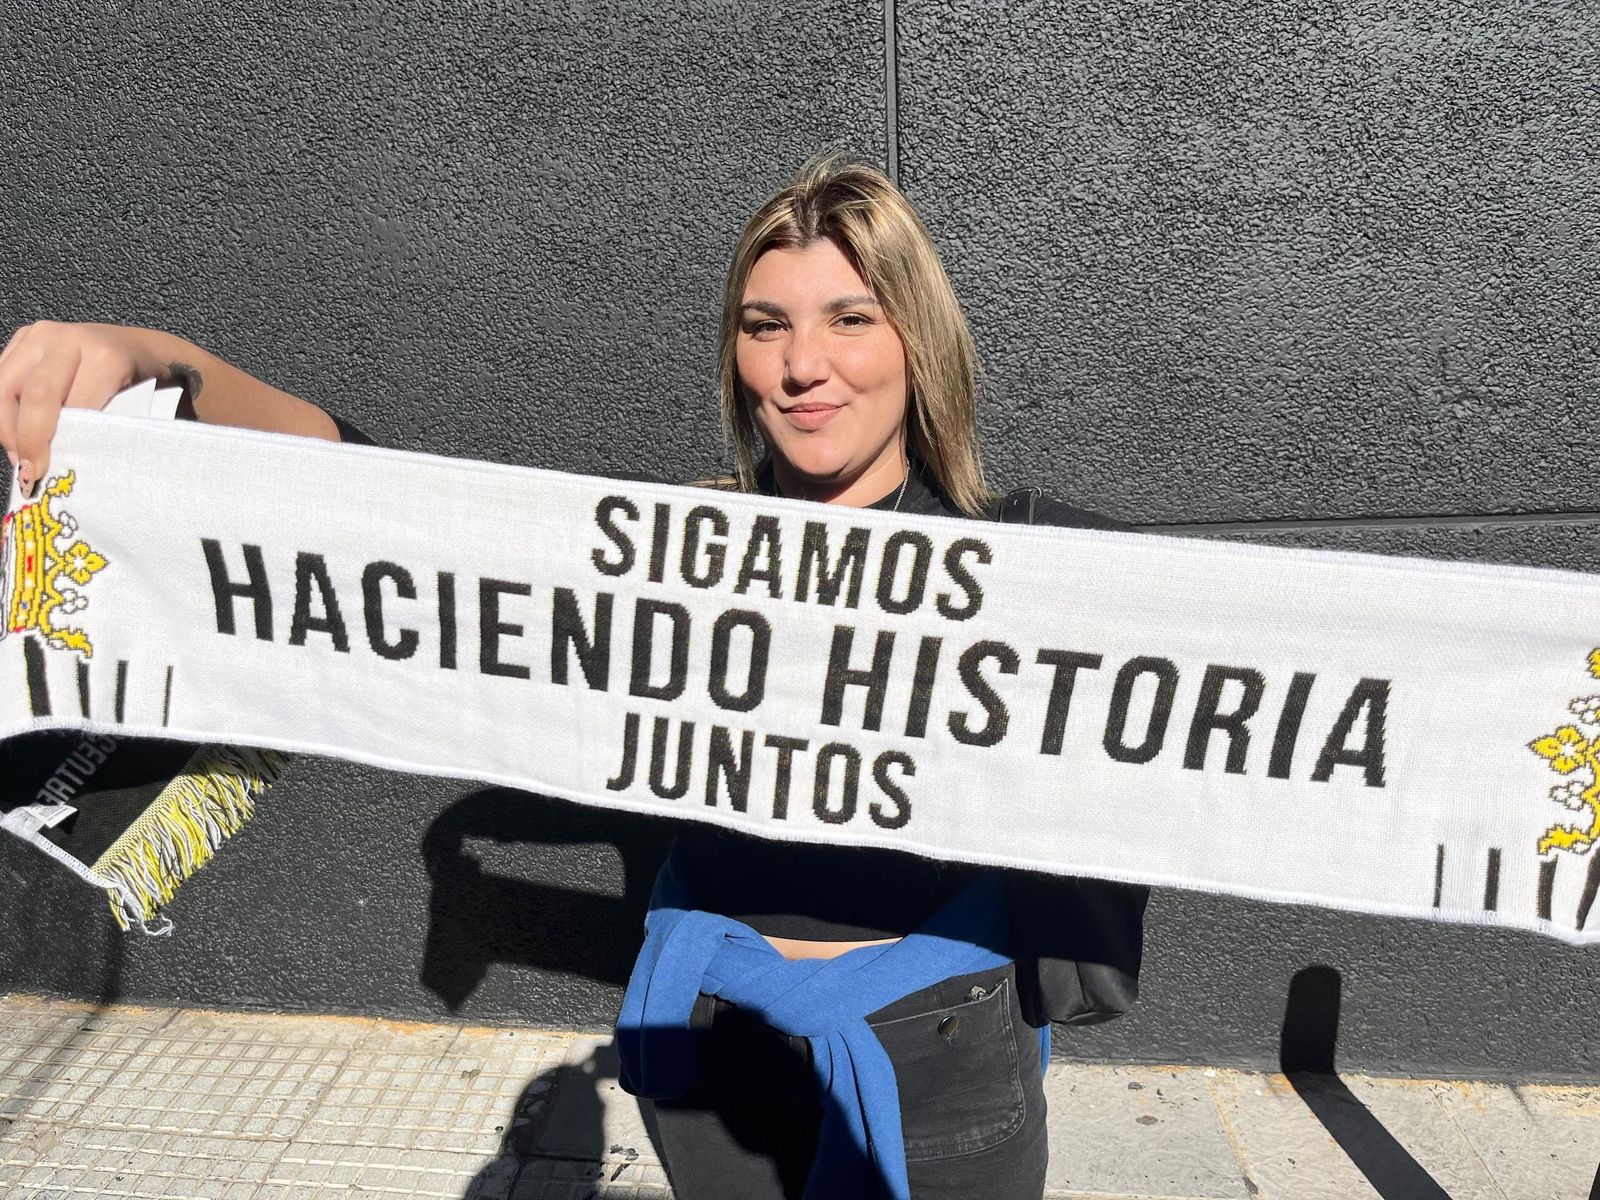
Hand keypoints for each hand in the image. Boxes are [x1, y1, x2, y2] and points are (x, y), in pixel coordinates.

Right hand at [0, 321, 158, 494]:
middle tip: (27, 472)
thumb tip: (65, 465)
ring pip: (5, 385)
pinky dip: (3, 409)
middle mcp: (70, 340)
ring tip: (19, 456)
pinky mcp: (24, 335)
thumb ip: (98, 429)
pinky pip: (0, 376)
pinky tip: (15, 434)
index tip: (43, 474)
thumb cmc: (138, 384)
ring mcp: (42, 334)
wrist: (138, 348)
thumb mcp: (132, 407)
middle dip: (26, 438)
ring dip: (7, 427)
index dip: (55, 442)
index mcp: (105, 359)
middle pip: (35, 395)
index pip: (73, 407)